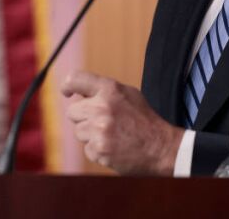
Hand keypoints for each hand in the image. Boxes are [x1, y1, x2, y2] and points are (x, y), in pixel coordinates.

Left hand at [61, 70, 183, 175]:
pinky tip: (114, 147)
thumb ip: (104, 91)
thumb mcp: (128, 94)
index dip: (68, 86)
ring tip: (112, 135)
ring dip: (90, 135)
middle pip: (72, 111)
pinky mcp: (99, 149)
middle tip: (102, 121)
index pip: (76, 79)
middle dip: (83, 117)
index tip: (67, 92)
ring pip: (79, 131)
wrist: (161, 147)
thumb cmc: (144, 120)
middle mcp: (102, 108)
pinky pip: (87, 149)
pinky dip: (97, 150)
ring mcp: (99, 130)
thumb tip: (79, 93)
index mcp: (109, 89)